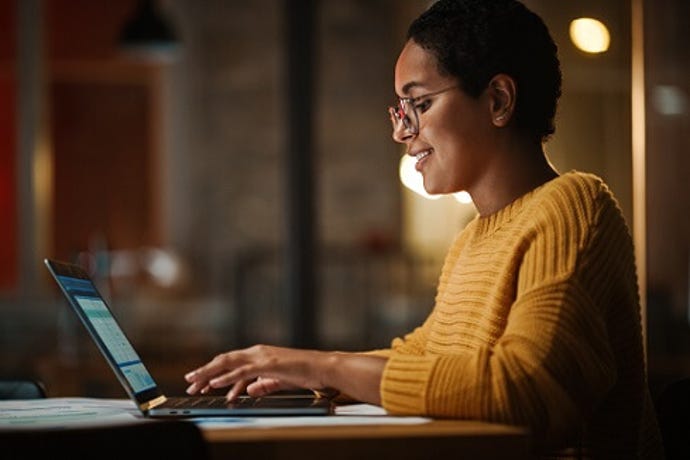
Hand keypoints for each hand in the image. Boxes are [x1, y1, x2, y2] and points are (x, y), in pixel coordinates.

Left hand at [184, 344, 327, 399]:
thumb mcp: (278, 380)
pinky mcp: (267, 364)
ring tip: (195, 383)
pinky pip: (242, 371)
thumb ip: (263, 383)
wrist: (321, 367)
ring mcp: (262, 356)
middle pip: (224, 360)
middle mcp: (257, 352)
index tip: (199, 382)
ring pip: (228, 363)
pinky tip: (215, 383)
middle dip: (204, 371)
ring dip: (209, 373)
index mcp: (259, 355)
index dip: (213, 371)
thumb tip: (249, 390)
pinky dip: (226, 378)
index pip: (230, 362)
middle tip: (189, 382)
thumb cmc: (304, 372)